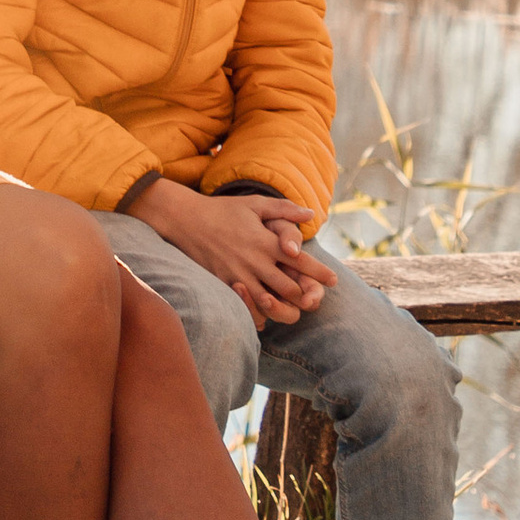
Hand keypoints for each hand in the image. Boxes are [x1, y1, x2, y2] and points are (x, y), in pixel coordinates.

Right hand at [130, 179, 331, 326]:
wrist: (186, 220)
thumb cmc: (224, 210)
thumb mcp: (256, 204)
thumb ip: (285, 210)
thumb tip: (311, 213)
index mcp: (266, 242)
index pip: (301, 261)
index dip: (320, 272)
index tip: (334, 280)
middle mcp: (254, 261)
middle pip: (289, 288)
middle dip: (306, 296)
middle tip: (316, 300)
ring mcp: (238, 275)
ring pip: (269, 301)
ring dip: (285, 308)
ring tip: (296, 310)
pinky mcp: (223, 283)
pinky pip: (245, 305)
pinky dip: (259, 313)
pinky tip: (267, 315)